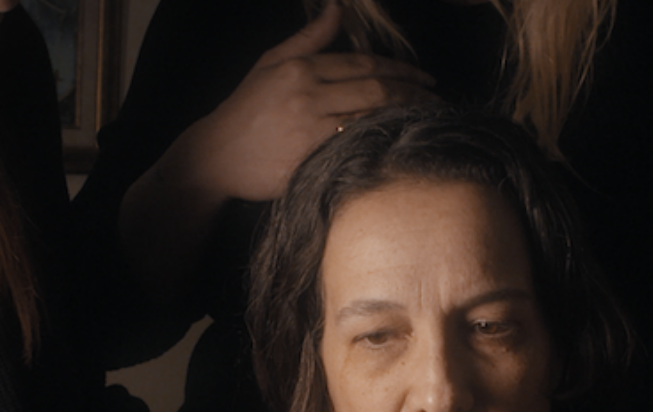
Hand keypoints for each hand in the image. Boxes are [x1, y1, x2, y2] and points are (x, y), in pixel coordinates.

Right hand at [175, 2, 436, 202]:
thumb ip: (308, 38)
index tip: (424, 77)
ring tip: (430, 116)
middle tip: (436, 97)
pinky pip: (355, 142)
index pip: (362, 64)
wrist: (215, 156)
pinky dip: (381, 136)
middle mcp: (307, 92)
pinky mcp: (310, 155)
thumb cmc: (245, 111)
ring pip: (369, 114)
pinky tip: (402, 138)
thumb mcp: (270, 64)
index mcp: (300, 67)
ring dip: (405, 113)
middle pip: (374, 87)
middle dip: (412, 90)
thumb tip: (337, 9)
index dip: (399, 69)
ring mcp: (309, 124)